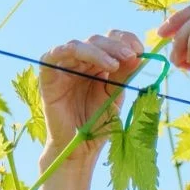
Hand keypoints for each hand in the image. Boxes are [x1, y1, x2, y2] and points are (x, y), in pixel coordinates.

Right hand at [38, 29, 144, 161]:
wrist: (80, 148)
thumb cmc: (98, 125)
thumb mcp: (115, 97)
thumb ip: (123, 76)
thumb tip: (137, 56)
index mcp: (98, 65)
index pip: (111, 41)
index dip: (125, 40)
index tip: (141, 51)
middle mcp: (81, 63)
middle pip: (96, 41)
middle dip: (115, 47)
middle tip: (132, 56)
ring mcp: (63, 67)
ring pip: (78, 45)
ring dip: (99, 51)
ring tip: (115, 65)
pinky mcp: (48, 75)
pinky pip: (53, 55)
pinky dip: (70, 51)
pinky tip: (88, 58)